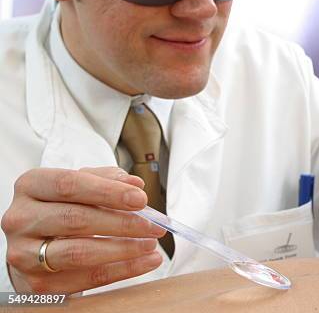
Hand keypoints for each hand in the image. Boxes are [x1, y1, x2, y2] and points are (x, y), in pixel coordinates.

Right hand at [1, 167, 165, 293]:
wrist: (36, 245)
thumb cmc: (63, 208)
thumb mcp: (81, 186)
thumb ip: (107, 180)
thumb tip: (135, 186)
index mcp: (31, 185)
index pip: (70, 184)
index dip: (108, 191)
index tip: (141, 199)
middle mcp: (21, 218)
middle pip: (76, 219)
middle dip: (122, 223)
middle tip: (153, 225)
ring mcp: (25, 253)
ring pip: (80, 252)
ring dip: (124, 249)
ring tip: (151, 244)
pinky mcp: (38, 284)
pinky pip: (87, 278)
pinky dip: (122, 270)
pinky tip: (145, 262)